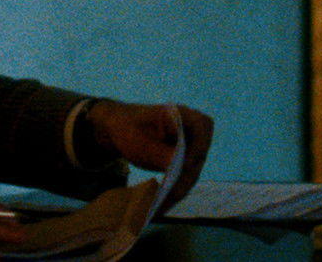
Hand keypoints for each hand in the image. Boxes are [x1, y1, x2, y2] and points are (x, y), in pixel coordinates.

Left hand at [86, 99, 214, 210]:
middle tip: (172, 195)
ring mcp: (190, 145)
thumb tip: (178, 168)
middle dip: (187, 176)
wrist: (120, 130)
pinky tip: (163, 204)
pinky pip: (185, 176)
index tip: (186, 165)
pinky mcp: (185, 160)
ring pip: (193, 169)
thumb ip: (160, 152)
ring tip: (163, 206)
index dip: (198, 146)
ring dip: (181, 188)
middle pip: (199, 153)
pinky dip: (175, 189)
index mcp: (180, 114)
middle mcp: (190, 129)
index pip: (201, 127)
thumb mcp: (139, 141)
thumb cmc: (128, 128)